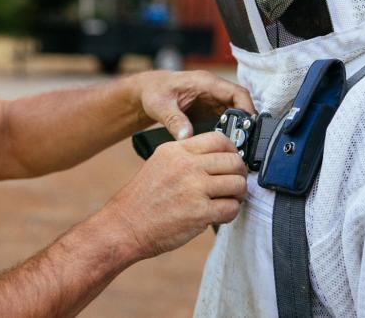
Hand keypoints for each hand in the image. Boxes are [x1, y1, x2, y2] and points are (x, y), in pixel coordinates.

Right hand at [103, 131, 246, 259]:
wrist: (125, 225)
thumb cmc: (142, 199)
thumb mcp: (160, 164)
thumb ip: (186, 157)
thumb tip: (217, 157)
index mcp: (176, 150)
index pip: (219, 139)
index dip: (232, 150)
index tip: (233, 160)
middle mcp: (186, 165)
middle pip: (233, 160)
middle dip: (239, 174)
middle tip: (234, 184)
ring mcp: (194, 188)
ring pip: (237, 184)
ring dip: (237, 194)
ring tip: (227, 200)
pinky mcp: (199, 212)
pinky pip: (231, 208)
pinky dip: (230, 213)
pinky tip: (219, 214)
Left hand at [133, 70, 253, 138]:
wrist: (147, 91)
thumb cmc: (154, 92)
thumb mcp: (160, 106)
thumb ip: (173, 120)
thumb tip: (186, 136)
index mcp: (206, 82)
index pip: (236, 92)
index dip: (247, 108)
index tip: (249, 126)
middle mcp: (213, 89)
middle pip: (240, 104)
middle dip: (246, 122)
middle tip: (245, 142)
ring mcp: (213, 99)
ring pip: (236, 112)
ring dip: (239, 128)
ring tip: (238, 147)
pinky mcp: (210, 109)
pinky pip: (227, 119)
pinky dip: (230, 130)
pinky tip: (227, 144)